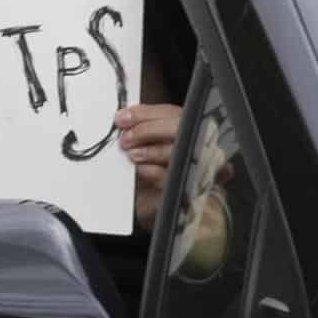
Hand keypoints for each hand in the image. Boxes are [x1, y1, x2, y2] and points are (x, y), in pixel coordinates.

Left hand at [116, 102, 181, 231]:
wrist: (155, 204)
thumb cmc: (153, 171)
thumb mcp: (147, 145)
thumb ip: (141, 127)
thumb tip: (123, 116)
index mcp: (187, 128)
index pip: (171, 113)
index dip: (145, 114)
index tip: (121, 118)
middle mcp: (196, 144)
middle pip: (177, 128)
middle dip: (146, 130)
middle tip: (125, 139)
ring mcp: (194, 165)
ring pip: (174, 151)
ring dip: (148, 151)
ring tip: (131, 155)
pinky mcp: (185, 188)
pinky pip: (168, 176)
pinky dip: (150, 171)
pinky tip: (140, 170)